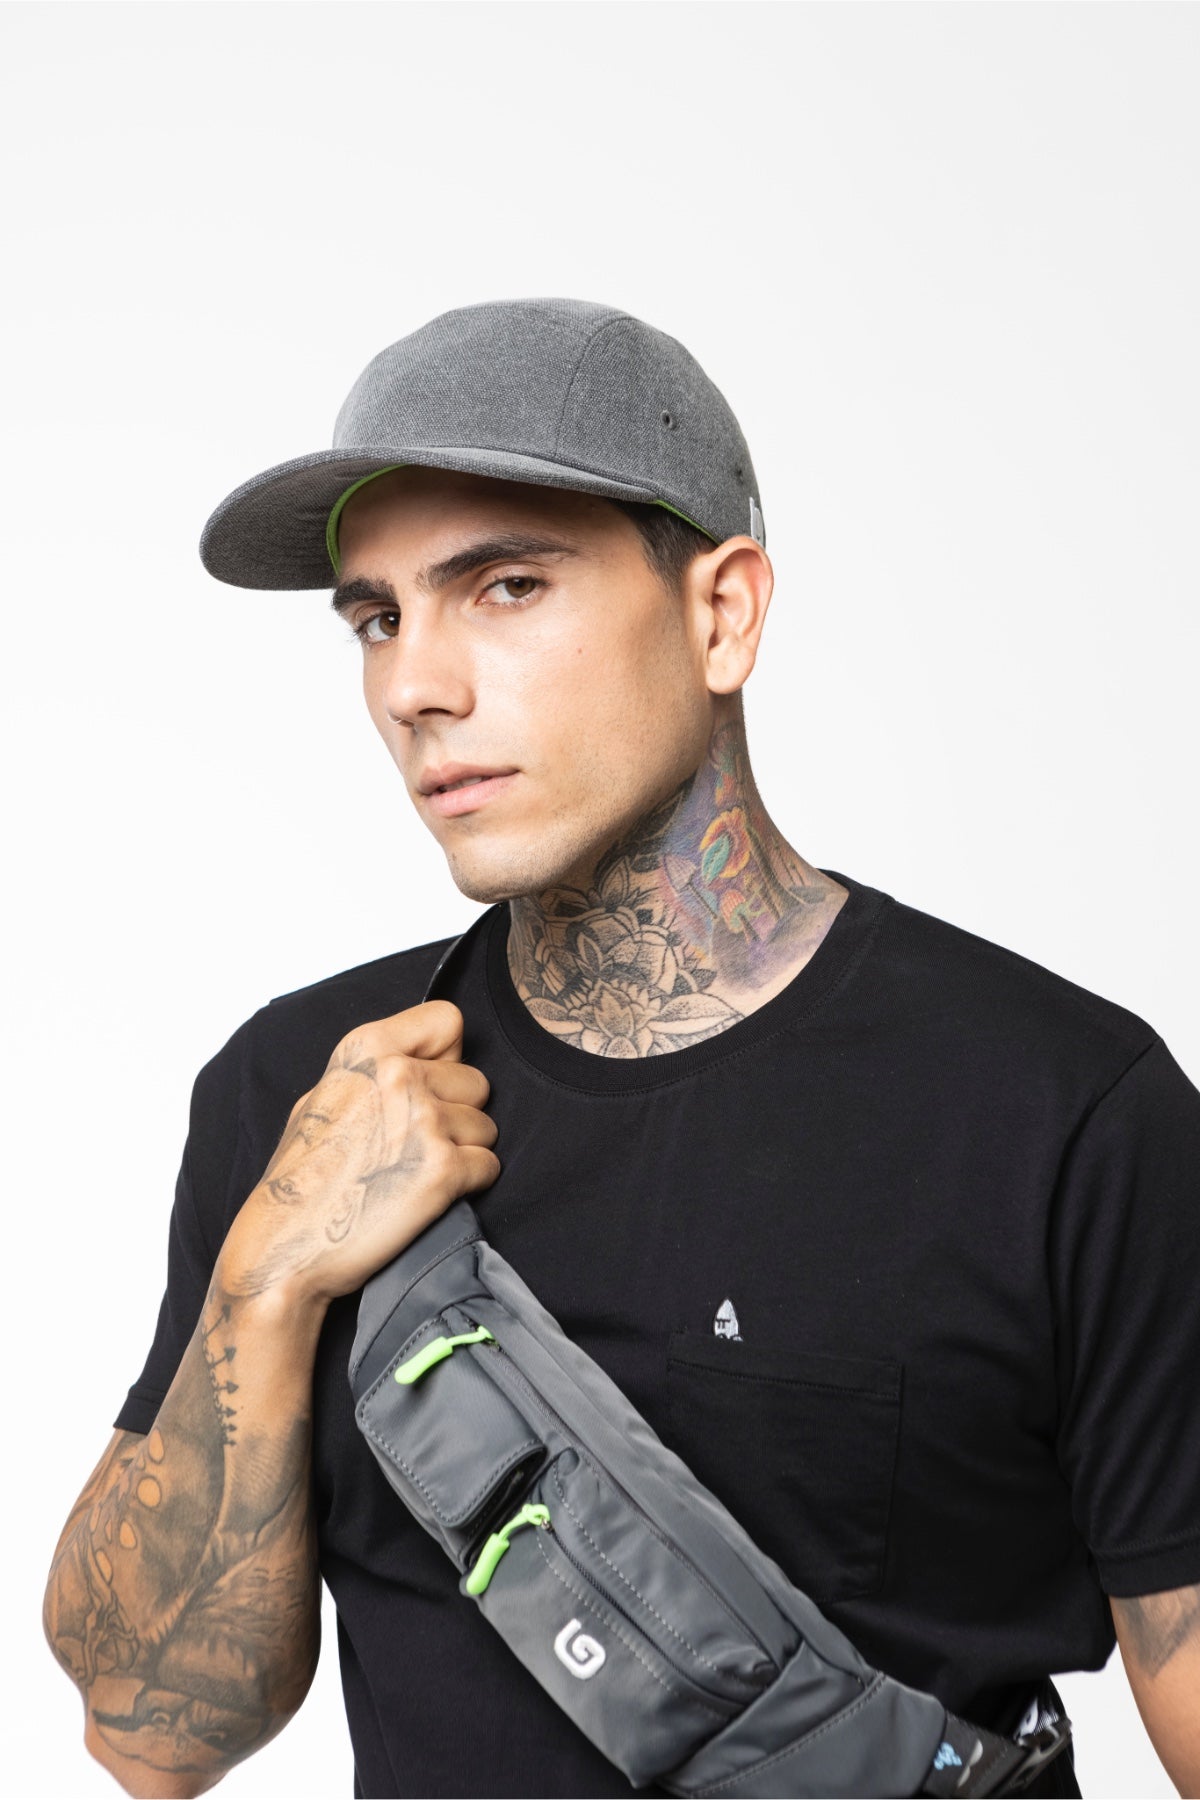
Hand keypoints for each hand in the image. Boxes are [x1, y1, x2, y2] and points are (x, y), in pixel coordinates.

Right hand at [220, 1000, 498, 1304]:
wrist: (285, 1247)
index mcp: (366, 1049)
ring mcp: (424, 1121)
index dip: (446, 1057)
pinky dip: (469, 1185)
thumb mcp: (323, 1096)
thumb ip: (376, 1069)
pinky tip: (429, 1196)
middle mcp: (398, 1076)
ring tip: (417, 1173)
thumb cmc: (302, 1178)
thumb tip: (425, 1060)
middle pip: (477, 1081)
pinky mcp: (444, 1170)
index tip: (428, 1086)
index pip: (447, 1021)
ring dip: (464, 1152)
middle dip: (458, 1113)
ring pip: (486, 1127)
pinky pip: (489, 1165)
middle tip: (417, 1146)